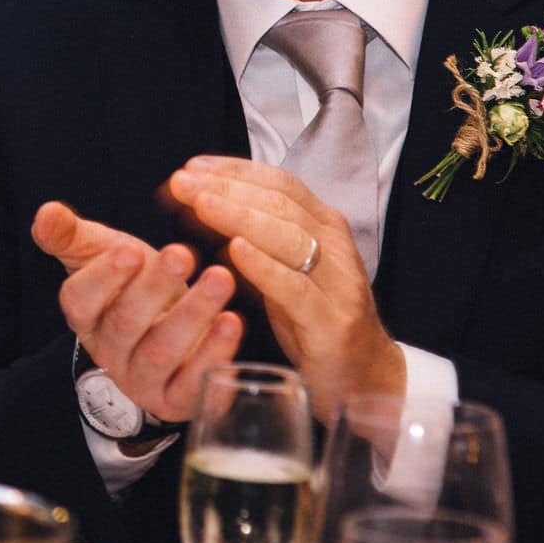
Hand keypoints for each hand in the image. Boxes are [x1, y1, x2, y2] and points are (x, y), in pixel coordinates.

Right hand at [32, 200, 242, 423]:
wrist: (170, 329)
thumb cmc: (133, 282)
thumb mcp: (99, 253)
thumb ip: (70, 233)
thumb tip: (45, 211)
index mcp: (85, 315)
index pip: (80, 300)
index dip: (104, 278)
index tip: (132, 251)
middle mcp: (109, 352)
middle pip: (125, 323)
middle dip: (154, 288)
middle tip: (182, 254)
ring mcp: (142, 380)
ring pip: (162, 351)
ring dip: (193, 314)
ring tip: (221, 279)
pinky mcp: (179, 399)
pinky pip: (194, 382)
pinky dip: (215, 353)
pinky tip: (232, 321)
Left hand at [166, 156, 405, 424]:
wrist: (363, 376)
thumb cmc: (309, 316)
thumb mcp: (277, 268)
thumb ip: (246, 234)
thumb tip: (193, 200)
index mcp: (322, 226)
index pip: (279, 183)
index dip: (234, 171)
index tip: (190, 166)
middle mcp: (334, 246)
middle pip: (278, 204)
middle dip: (226, 188)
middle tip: (181, 181)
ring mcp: (337, 283)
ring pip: (287, 237)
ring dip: (238, 216)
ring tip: (199, 203)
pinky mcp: (331, 322)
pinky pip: (294, 288)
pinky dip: (263, 265)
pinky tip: (234, 250)